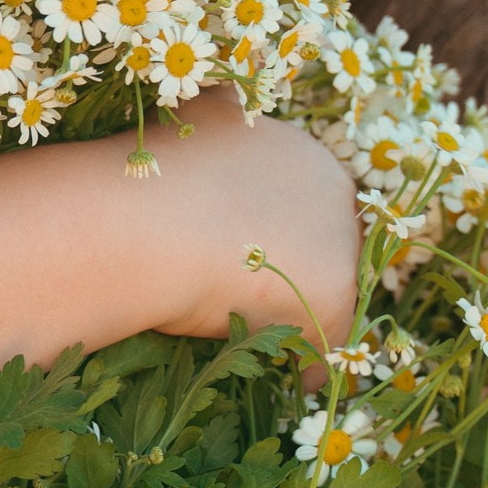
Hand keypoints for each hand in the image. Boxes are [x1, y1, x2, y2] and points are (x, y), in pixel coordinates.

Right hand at [161, 94, 358, 350]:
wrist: (146, 220)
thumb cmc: (154, 174)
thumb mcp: (193, 119)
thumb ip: (223, 115)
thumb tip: (228, 106)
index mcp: (300, 149)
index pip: (306, 200)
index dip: (273, 232)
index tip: (242, 256)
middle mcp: (334, 187)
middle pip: (326, 244)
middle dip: (295, 273)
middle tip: (249, 304)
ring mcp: (341, 242)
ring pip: (328, 291)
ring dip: (300, 318)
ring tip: (258, 344)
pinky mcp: (334, 296)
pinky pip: (327, 342)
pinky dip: (305, 365)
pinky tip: (281, 381)